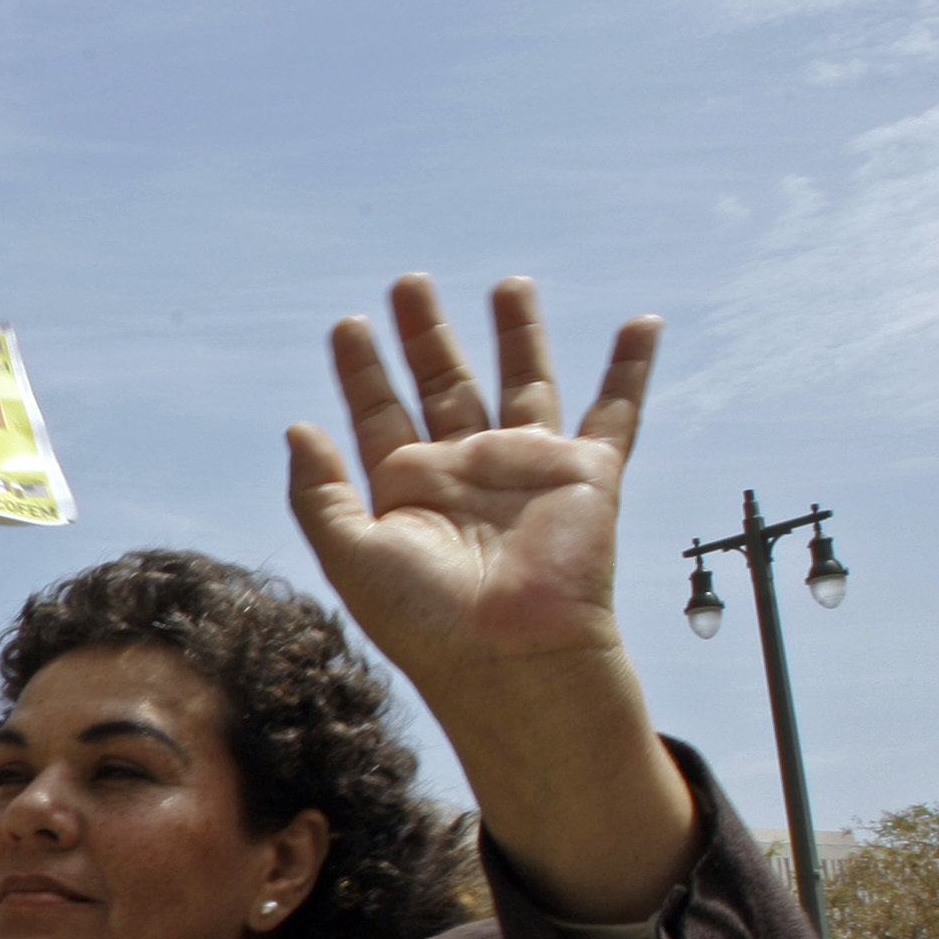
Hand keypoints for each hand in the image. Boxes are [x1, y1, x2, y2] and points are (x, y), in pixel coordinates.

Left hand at [293, 276, 693, 922]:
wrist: (511, 656)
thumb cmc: (427, 621)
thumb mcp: (351, 555)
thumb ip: (318, 492)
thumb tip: (296, 427)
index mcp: (407, 491)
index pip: (379, 413)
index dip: (362, 371)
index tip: (347, 325)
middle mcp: (465, 472)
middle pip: (443, 383)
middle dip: (426, 334)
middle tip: (408, 282)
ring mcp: (526, 469)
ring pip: (522, 382)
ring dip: (518, 333)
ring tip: (509, 282)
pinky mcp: (586, 474)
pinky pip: (614, 412)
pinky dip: (631, 370)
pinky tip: (642, 324)